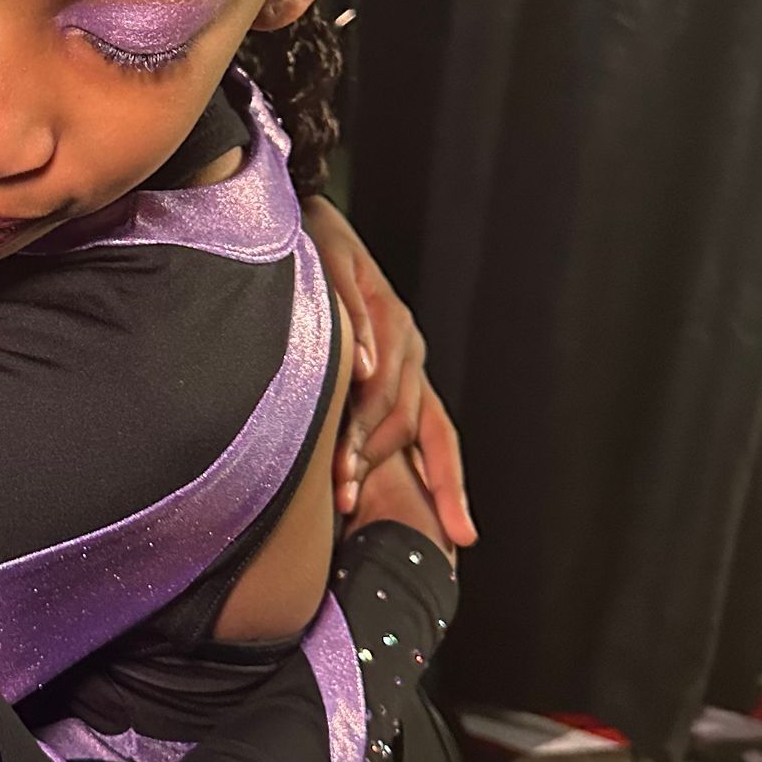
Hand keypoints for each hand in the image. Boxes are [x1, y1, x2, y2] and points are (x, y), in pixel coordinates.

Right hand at [302, 196, 473, 548]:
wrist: (301, 224)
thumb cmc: (312, 308)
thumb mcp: (336, 368)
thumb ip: (347, 416)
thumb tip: (341, 487)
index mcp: (408, 371)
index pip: (438, 435)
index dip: (450, 485)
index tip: (460, 537)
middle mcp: (407, 344)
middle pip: (404, 418)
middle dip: (374, 465)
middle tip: (345, 500)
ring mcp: (382, 308)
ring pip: (384, 380)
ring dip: (361, 429)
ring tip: (338, 469)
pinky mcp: (348, 269)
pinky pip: (360, 313)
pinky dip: (362, 346)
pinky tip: (355, 370)